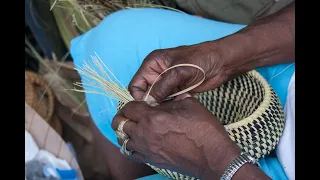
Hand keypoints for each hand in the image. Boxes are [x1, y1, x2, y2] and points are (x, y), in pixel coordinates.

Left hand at [111, 97, 240, 178]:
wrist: (212, 156)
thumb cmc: (203, 129)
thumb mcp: (189, 104)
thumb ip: (171, 99)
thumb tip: (163, 98)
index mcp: (153, 118)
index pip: (129, 107)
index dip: (132, 103)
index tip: (139, 103)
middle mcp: (144, 134)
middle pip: (119, 123)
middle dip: (123, 115)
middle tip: (132, 113)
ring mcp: (146, 149)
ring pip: (122, 139)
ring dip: (125, 130)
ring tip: (134, 126)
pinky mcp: (151, 160)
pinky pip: (130, 152)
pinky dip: (129, 145)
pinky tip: (137, 140)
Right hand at [129, 42, 230, 102]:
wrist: (221, 62)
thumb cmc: (199, 59)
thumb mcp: (178, 71)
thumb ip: (162, 87)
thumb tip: (149, 103)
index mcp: (152, 64)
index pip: (136, 84)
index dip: (139, 97)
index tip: (147, 108)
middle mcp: (157, 74)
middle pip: (145, 93)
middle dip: (151, 103)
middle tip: (159, 112)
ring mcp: (167, 83)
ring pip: (157, 99)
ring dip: (162, 105)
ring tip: (171, 109)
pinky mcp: (177, 91)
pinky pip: (168, 102)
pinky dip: (171, 106)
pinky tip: (178, 107)